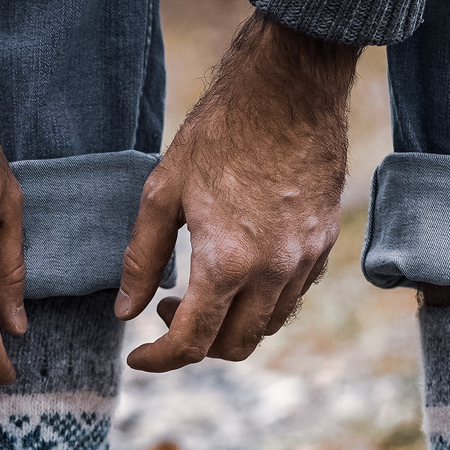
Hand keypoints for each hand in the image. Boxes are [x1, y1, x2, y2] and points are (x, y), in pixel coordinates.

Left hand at [115, 12, 360, 370]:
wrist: (289, 90)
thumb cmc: (219, 133)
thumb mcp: (163, 192)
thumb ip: (142, 258)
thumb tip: (125, 311)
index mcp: (227, 262)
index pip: (192, 342)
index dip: (160, 359)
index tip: (139, 356)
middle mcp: (273, 272)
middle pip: (234, 345)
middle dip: (196, 345)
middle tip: (168, 310)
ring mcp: (305, 260)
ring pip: (268, 326)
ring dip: (231, 325)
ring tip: (203, 291)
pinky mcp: (324, 243)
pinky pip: (294, 296)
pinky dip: (263, 303)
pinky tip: (241, 272)